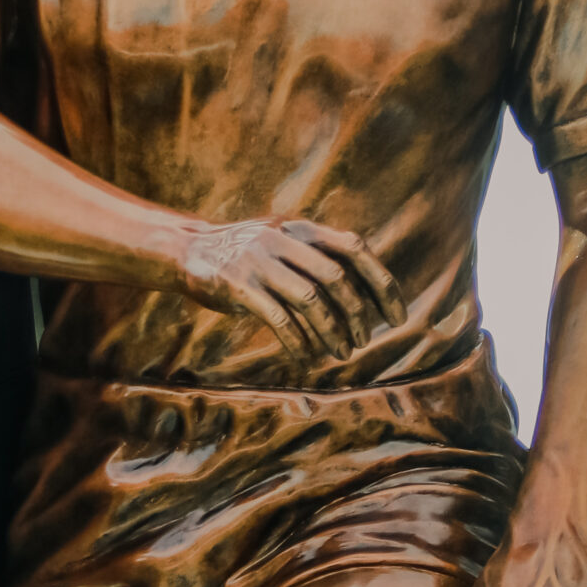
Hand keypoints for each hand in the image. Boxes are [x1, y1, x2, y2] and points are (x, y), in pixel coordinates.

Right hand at [170, 218, 404, 360]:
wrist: (188, 249)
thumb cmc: (248, 254)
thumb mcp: (284, 242)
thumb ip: (318, 257)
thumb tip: (368, 294)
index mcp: (301, 228)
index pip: (354, 248)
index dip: (381, 282)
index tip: (397, 316)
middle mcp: (283, 239)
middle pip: (335, 277)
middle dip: (357, 315)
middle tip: (363, 343)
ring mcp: (258, 260)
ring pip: (310, 300)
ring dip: (331, 332)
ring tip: (340, 354)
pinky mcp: (237, 285)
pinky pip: (278, 318)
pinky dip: (298, 342)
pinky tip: (307, 359)